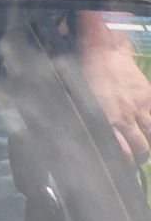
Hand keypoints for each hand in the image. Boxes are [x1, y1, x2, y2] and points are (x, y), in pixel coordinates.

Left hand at [78, 28, 150, 163]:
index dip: (123, 164)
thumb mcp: (77, 98)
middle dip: (137, 159)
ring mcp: (138, 108)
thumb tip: (78, 137)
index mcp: (102, 118)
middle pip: (138, 148)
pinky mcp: (148, 99)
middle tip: (133, 163)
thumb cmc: (83, 73)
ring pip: (150, 138)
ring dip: (148, 149)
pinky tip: (150, 137)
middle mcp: (123, 116)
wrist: (103, 51)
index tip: (121, 169)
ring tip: (143, 153)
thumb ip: (84, 119)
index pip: (119, 150)